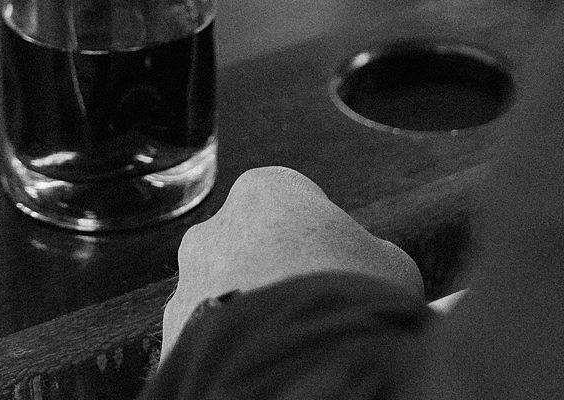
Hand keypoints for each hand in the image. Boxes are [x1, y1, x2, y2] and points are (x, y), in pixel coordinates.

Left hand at [160, 167, 422, 358]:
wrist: (293, 373)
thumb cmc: (348, 303)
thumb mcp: (393, 267)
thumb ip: (376, 254)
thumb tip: (374, 263)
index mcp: (266, 190)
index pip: (295, 208)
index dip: (322, 246)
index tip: (339, 280)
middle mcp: (214, 227)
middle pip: (252, 251)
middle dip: (275, 279)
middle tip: (313, 318)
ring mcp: (186, 284)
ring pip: (223, 297)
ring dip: (248, 318)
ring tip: (288, 351)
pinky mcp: (171, 338)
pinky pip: (206, 342)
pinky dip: (231, 353)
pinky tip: (264, 368)